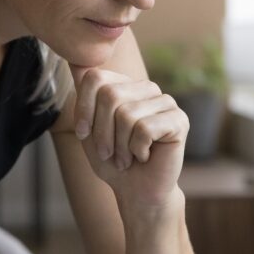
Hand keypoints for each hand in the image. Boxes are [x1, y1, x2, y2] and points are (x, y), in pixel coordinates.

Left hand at [69, 65, 187, 207]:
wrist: (136, 191)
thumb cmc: (111, 161)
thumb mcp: (88, 128)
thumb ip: (84, 97)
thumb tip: (75, 62)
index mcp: (124, 85)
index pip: (94, 77)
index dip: (84, 109)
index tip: (84, 134)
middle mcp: (146, 88)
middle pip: (110, 95)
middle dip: (102, 132)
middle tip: (109, 153)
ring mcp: (165, 102)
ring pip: (127, 114)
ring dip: (120, 146)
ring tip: (126, 157)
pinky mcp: (179, 120)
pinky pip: (145, 129)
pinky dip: (137, 149)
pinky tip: (145, 156)